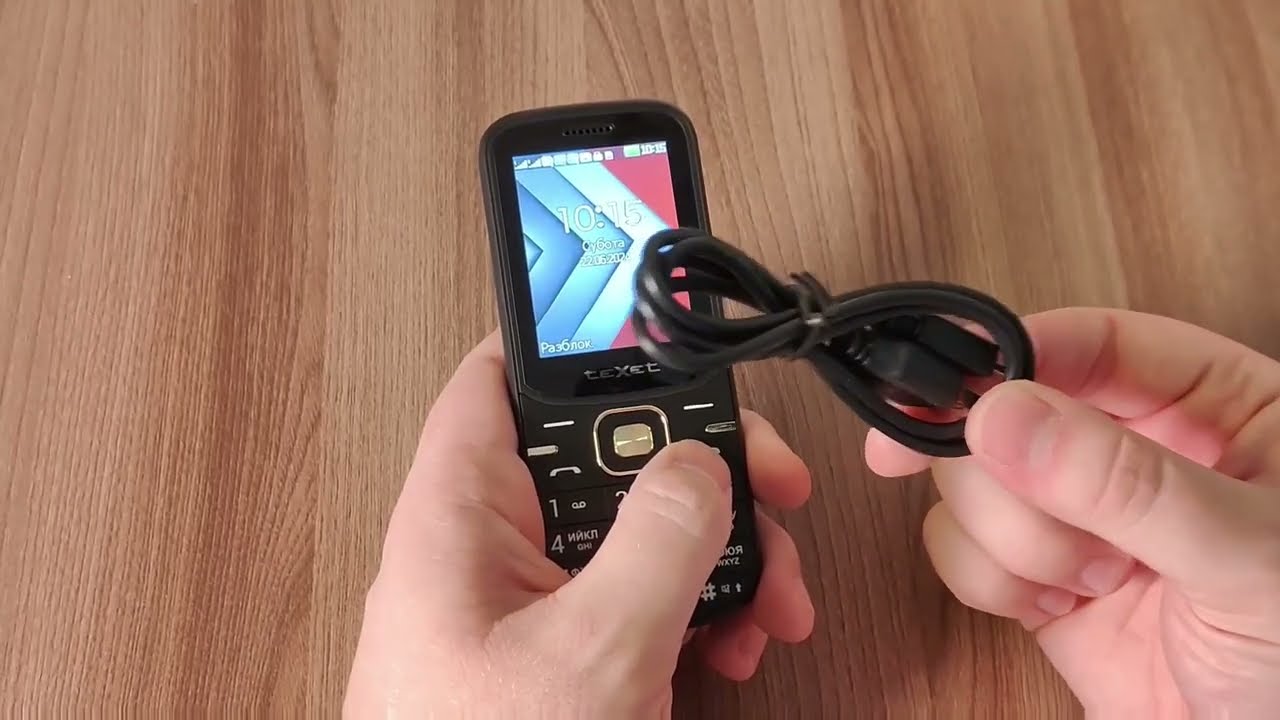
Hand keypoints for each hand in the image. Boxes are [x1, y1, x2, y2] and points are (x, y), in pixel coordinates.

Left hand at [345, 334, 813, 717]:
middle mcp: (490, 548)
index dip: (575, 334)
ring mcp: (530, 606)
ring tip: (774, 599)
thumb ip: (656, 542)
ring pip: (635, 530)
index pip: (501, 377)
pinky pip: (636, 600)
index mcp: (459, 517)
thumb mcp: (591, 654)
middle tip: (771, 485)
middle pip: (600, 453)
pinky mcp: (562, 658)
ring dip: (717, 551)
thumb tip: (699, 465)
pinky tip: (738, 641)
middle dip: (696, 468)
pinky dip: (696, 610)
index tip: (664, 328)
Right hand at [867, 308, 1279, 717]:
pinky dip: (989, 582)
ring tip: (1088, 581)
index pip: (1096, 342)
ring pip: (972, 477)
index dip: (1015, 356)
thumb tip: (1004, 416)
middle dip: (1013, 476)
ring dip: (1008, 539)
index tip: (952, 391)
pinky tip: (1056, 607)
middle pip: (1010, 407)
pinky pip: (958, 544)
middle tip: (1057, 524)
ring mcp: (1079, 513)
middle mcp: (1136, 449)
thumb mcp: (1242, 555)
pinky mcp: (1036, 574)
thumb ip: (1127, 482)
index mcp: (1213, 406)